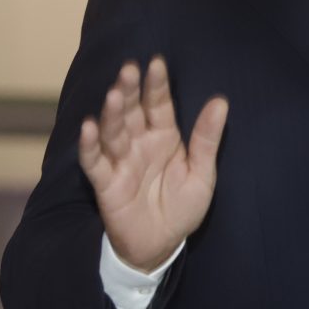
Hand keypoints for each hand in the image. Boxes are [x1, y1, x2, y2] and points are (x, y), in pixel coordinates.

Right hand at [78, 56, 227, 271]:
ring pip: (113, 131)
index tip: (157, 62)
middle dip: (130, 90)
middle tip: (130, 68)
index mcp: (164, 137)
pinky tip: (88, 127)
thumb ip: (207, 139)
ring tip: (114, 94)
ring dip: (111, 113)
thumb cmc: (182, 208)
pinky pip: (94, 162)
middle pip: (132, 111)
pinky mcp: (106, 183)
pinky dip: (90, 145)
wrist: (161, 246)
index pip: (159, 104)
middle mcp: (139, 143)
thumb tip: (221, 101)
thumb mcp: (202, 174)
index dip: (157, 85)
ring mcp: (120, 161)